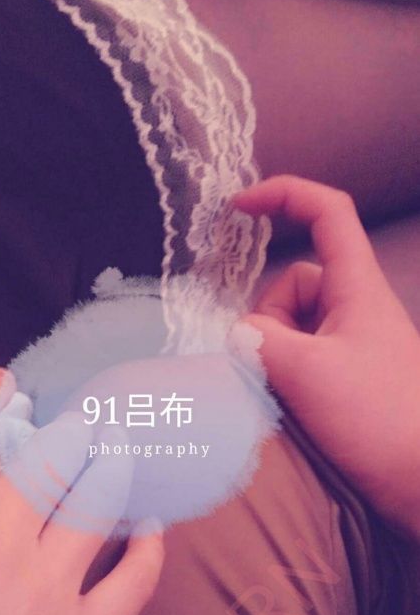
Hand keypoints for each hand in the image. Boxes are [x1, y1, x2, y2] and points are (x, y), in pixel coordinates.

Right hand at [0, 369, 161, 614]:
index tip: (4, 388)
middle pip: (52, 448)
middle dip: (72, 418)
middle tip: (84, 409)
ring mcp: (43, 592)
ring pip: (100, 496)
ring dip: (113, 463)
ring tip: (118, 449)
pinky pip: (135, 578)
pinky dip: (148, 543)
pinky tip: (150, 523)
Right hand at [235, 175, 419, 538]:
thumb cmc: (379, 419)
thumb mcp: (306, 372)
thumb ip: (256, 342)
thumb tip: (235, 336)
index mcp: (357, 288)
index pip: (327, 213)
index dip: (283, 195)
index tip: (237, 208)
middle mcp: (357, 310)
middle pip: (294, 285)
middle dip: (268, 319)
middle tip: (275, 366)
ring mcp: (353, 348)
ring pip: (292, 328)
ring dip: (274, 356)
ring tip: (285, 397)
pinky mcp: (349, 382)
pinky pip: (302, 361)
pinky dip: (284, 378)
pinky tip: (288, 410)